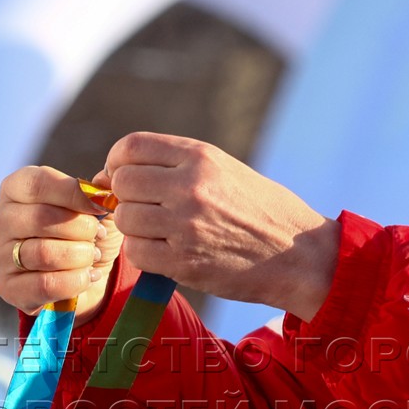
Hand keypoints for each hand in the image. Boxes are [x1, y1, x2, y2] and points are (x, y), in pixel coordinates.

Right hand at [0, 166, 121, 319]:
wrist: (83, 279)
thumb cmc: (85, 234)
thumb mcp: (96, 208)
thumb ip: (98, 192)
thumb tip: (102, 184)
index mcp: (15, 189)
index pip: (39, 184)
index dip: (74, 194)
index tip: (101, 206)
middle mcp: (0, 219)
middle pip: (41, 218)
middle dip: (81, 229)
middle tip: (97, 236)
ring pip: (43, 253)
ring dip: (80, 256)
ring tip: (92, 256)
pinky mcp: (7, 287)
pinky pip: (45, 284)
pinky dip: (74, 281)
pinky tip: (86, 276)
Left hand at [104, 133, 339, 318]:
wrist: (299, 255)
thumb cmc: (260, 211)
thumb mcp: (224, 171)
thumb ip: (173, 166)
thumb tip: (109, 173)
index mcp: (201, 157)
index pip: (131, 147)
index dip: (116, 162)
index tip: (122, 177)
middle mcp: (191, 185)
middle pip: (123, 183)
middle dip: (126, 198)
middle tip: (145, 210)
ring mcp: (186, 224)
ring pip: (125, 219)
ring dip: (135, 228)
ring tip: (160, 233)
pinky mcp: (185, 261)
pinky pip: (136, 252)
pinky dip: (144, 254)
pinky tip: (166, 252)